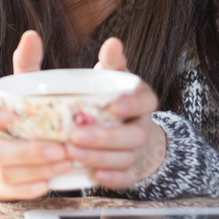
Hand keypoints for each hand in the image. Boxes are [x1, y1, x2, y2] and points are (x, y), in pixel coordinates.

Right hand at [0, 30, 74, 200]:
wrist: (12, 153)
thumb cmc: (19, 114)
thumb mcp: (21, 89)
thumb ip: (26, 65)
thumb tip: (32, 36)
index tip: (10, 116)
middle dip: (28, 150)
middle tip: (60, 148)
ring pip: (3, 170)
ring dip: (35, 168)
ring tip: (64, 162)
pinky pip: (9, 189)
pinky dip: (28, 187)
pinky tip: (49, 184)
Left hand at [69, 37, 166, 188]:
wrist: (116, 132)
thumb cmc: (103, 99)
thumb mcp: (105, 79)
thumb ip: (107, 62)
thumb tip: (112, 41)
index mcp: (138, 99)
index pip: (145, 100)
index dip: (132, 104)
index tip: (113, 106)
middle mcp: (140, 124)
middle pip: (133, 133)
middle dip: (106, 136)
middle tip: (76, 135)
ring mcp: (136, 149)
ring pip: (127, 156)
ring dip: (101, 156)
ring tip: (73, 153)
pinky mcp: (130, 170)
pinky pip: (127, 178)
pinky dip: (113, 178)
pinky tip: (95, 174)